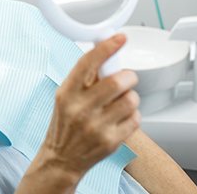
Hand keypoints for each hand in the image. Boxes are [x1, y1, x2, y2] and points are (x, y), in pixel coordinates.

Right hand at [33, 34, 140, 185]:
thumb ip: (83, 78)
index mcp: (67, 92)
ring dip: (131, 96)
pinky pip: (135, 118)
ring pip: (130, 99)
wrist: (61, 158)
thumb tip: (104, 52)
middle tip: (126, 78)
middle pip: (117, 81)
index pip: (88, 63)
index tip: (119, 37)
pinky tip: (120, 117)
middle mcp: (80, 108)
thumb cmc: (65, 123)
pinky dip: (132, 115)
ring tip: (121, 101)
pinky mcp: (111, 141)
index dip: (106, 47)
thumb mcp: (65, 96)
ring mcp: (96, 126)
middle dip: (128, 76)